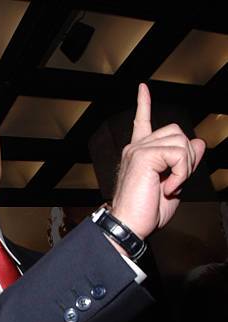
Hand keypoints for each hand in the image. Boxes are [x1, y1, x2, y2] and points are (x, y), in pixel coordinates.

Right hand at [111, 83, 205, 238]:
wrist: (129, 226)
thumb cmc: (145, 213)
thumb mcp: (173, 185)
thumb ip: (184, 163)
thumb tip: (198, 142)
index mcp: (139, 154)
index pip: (142, 123)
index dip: (144, 104)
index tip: (142, 88)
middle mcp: (136, 148)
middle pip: (177, 132)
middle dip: (187, 158)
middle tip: (175, 183)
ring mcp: (138, 150)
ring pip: (181, 142)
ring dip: (185, 167)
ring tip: (170, 186)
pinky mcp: (144, 155)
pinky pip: (178, 154)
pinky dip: (181, 173)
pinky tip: (169, 187)